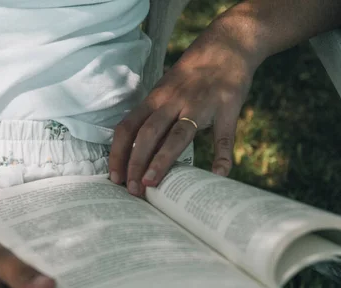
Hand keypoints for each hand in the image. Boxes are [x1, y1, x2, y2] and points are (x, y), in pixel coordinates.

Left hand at [109, 25, 259, 195]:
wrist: (227, 45)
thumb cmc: (191, 76)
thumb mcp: (166, 91)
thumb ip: (155, 119)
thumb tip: (140, 156)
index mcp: (155, 99)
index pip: (127, 128)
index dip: (118, 153)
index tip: (114, 177)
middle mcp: (173, 101)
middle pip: (148, 134)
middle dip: (136, 162)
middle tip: (133, 190)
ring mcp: (200, 104)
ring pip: (177, 135)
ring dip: (162, 160)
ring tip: (152, 183)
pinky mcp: (227, 106)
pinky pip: (224, 135)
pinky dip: (222, 156)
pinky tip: (218, 175)